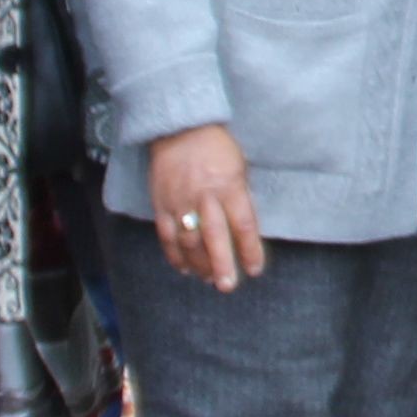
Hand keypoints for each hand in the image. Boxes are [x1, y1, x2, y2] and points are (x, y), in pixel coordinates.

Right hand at [147, 123, 264, 290]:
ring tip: (208, 278)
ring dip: (199, 264)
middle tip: (227, 286)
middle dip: (221, 264)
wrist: (181, 129)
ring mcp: (180, 202)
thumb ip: (241, 198)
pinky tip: (184, 268)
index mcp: (229, 186)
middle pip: (214, 237)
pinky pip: (167, 235)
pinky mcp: (161, 204)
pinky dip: (174, 255)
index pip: (243, 225)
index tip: (255, 269)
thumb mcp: (239, 168)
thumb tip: (246, 230)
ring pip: (188, 241)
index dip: (250, 250)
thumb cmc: (217, 148)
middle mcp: (204, 197)